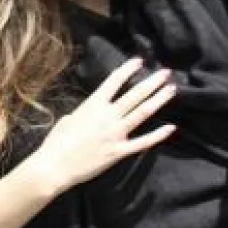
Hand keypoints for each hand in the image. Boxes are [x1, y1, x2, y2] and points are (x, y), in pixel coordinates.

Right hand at [32, 57, 176, 194]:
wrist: (55, 166)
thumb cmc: (57, 142)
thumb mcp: (68, 119)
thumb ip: (85, 112)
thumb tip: (93, 111)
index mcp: (93, 105)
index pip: (114, 81)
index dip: (128, 69)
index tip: (140, 61)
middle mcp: (107, 116)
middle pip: (135, 94)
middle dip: (152, 82)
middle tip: (166, 72)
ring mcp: (115, 134)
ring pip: (142, 113)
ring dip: (158, 100)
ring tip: (171, 90)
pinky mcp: (119, 152)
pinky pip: (142, 142)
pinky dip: (158, 135)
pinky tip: (171, 127)